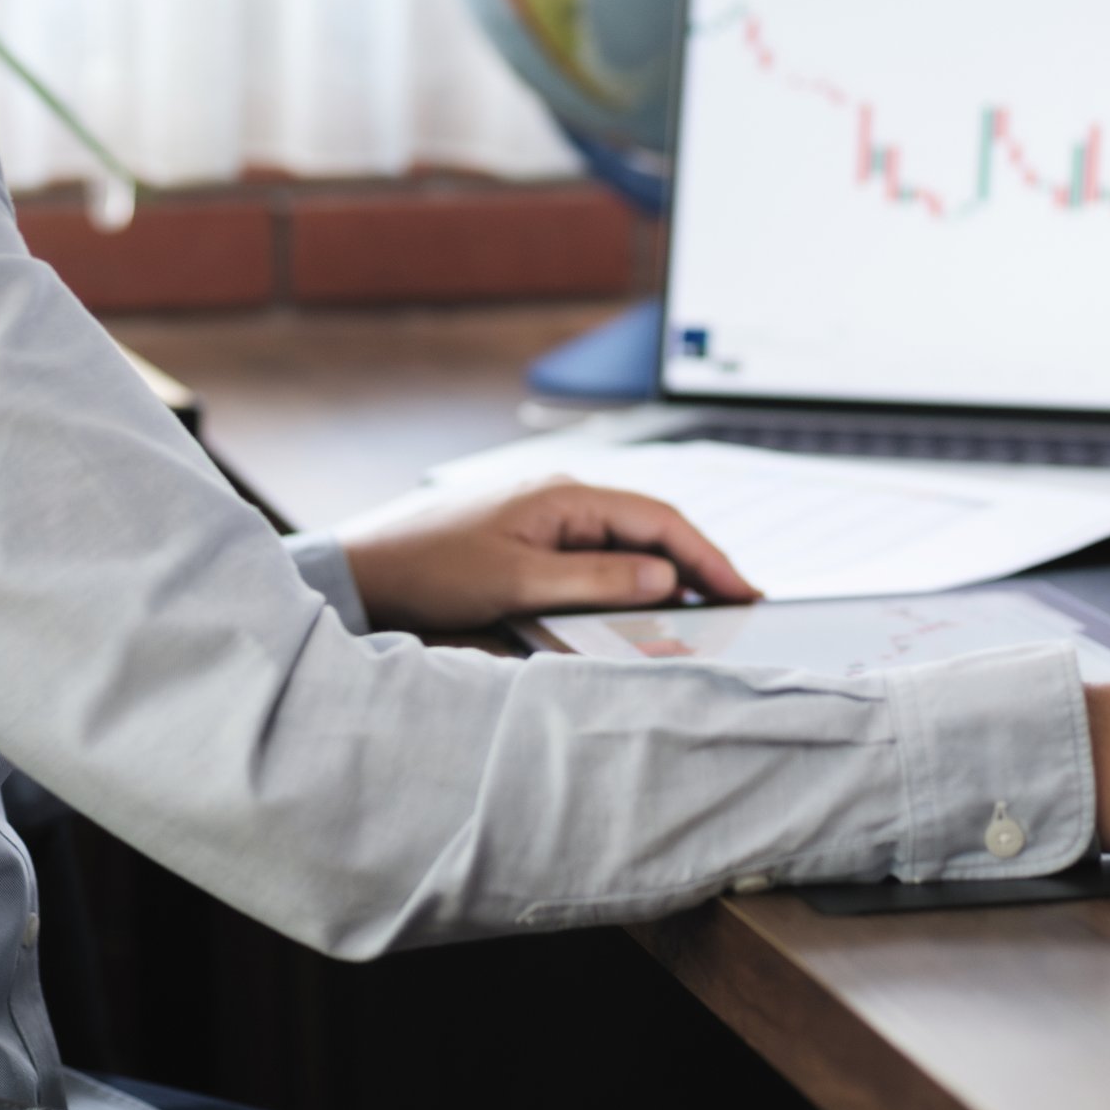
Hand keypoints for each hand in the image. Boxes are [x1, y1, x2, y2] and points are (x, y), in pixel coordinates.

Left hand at [340, 476, 759, 633]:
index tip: (744, 591)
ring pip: (626, 545)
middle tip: (739, 606)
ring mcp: (548, 518)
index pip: (659, 520)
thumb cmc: (431, 569)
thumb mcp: (517, 581)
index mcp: (566, 496)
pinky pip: (596, 557)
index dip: (708, 556)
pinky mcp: (532, 540)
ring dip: (663, 576)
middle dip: (697, 566)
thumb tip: (664, 577)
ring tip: (701, 613)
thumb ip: (594, 579)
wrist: (365, 569)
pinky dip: (627, 581)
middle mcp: (564, 498)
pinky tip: (640, 607)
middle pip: (650, 530)